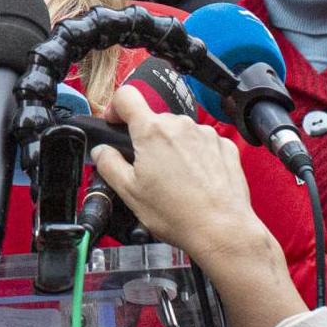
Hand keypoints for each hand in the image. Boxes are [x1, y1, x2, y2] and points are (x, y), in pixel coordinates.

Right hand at [91, 87, 304, 326]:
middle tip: (144, 169)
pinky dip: (194, 155)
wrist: (221, 228)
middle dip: (145, 138)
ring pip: (179, 131)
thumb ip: (108, 164)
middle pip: (154, 119)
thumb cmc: (176, 213)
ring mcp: (205, 134)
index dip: (114, 107)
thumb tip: (101, 151)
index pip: (126, 97)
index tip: (114, 122)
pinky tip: (194, 180)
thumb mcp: (129, 192)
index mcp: (151, 131)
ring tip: (173, 180)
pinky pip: (201, 142)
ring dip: (171, 147)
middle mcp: (180, 125)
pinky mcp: (224, 146)